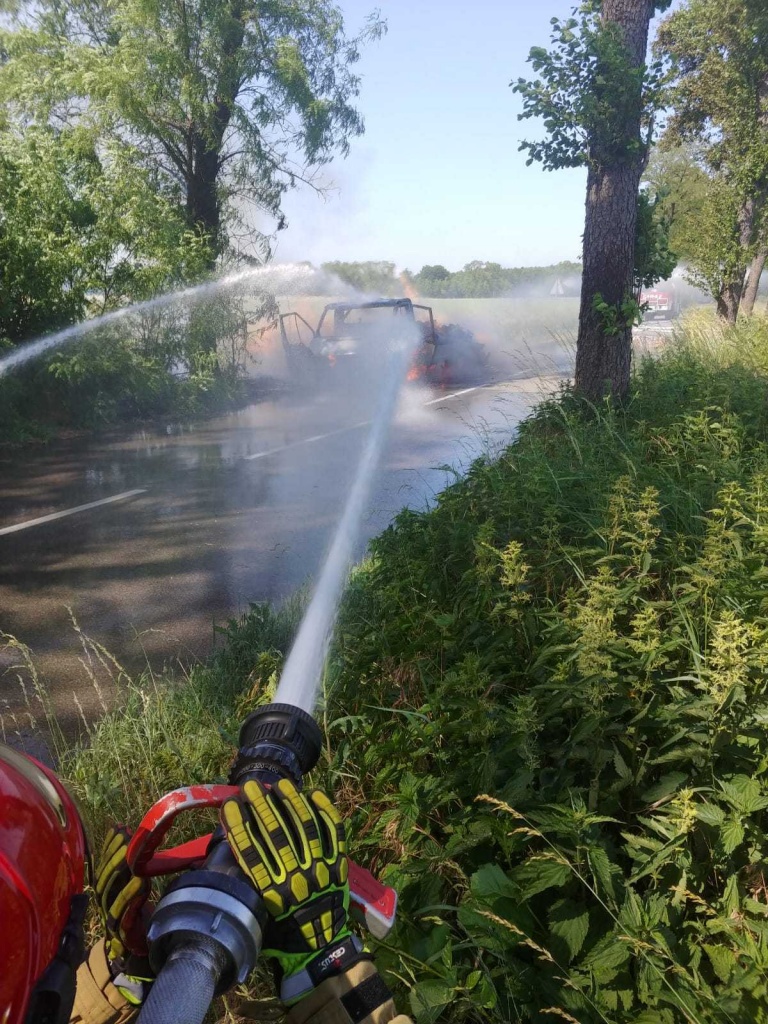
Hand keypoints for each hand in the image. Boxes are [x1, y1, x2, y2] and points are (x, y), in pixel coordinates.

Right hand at [94, 825, 152, 1002]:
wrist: (143, 942)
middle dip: (113, 857)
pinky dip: (131, 899)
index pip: (103, 865)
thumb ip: (133, 864)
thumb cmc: (139, 908)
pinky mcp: (124, 931)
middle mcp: (106, 902)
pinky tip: (141, 885)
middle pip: (103, 879)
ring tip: (132, 860)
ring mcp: (112, 916)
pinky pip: (124, 914)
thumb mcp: (136, 882)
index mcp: (107, 889)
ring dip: (121, 876)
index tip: (117, 828)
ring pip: (111, 895)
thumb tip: (136, 834)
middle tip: (124, 840)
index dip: (108, 847)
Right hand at [222, 778, 362, 1003]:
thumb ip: (248, 886)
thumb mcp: (259, 916)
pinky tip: (314, 795)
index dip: (238, 826)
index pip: (251, 851)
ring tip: (280, 783)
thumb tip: (232, 854)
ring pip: (305, 826)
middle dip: (260, 806)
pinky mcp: (339, 864)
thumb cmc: (283, 934)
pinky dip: (325, 811)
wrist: (321, 948)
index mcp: (272, 892)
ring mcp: (320, 868)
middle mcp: (296, 877)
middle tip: (250, 786)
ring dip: (292, 801)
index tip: (228, 806)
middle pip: (275, 833)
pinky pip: (334, 832)